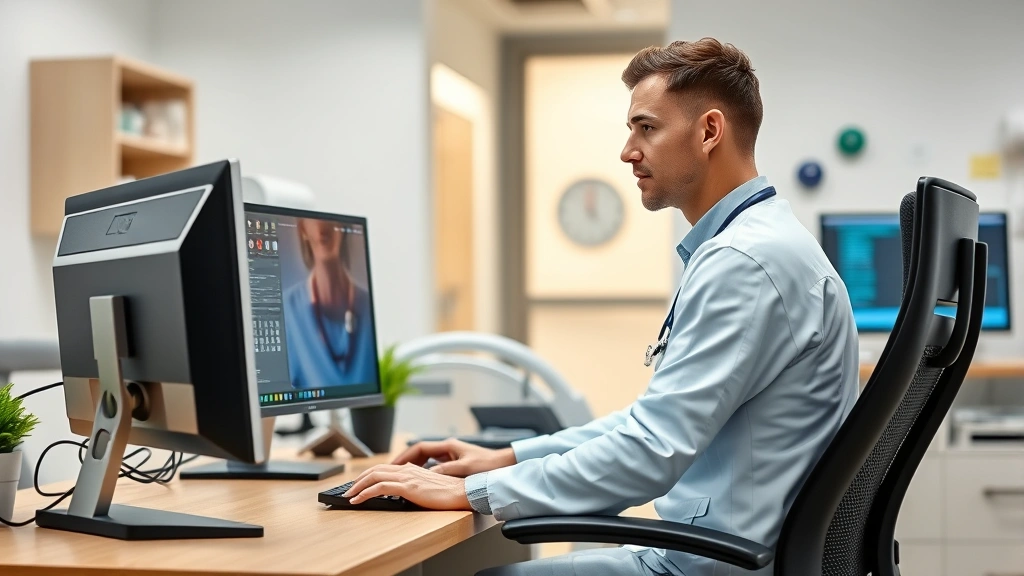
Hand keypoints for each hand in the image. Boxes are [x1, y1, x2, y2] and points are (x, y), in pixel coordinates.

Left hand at [344, 463, 471, 509]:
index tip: (359, 483)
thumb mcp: (429, 486)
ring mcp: (407, 477)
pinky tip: (358, 500)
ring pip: (374, 476)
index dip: (368, 474)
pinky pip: (380, 488)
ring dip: (357, 486)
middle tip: (349, 489)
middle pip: (375, 469)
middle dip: (358, 479)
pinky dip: (365, 493)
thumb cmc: (450, 492)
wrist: (463, 492)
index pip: (384, 467)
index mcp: (412, 469)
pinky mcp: (407, 487)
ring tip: (348, 495)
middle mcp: (407, 470)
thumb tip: (406, 491)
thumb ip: (417, 484)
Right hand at [391, 439, 515, 476]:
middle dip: (404, 461)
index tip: (393, 465)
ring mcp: (451, 455)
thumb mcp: (464, 469)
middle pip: (419, 453)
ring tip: (400, 476)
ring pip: (426, 459)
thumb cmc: (487, 465)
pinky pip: (433, 465)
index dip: (404, 456)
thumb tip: (426, 474)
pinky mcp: (455, 463)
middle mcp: (447, 448)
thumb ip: (445, 470)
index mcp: (448, 446)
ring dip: (413, 466)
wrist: (503, 465)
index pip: (419, 448)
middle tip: (390, 471)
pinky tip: (419, 480)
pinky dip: (424, 471)